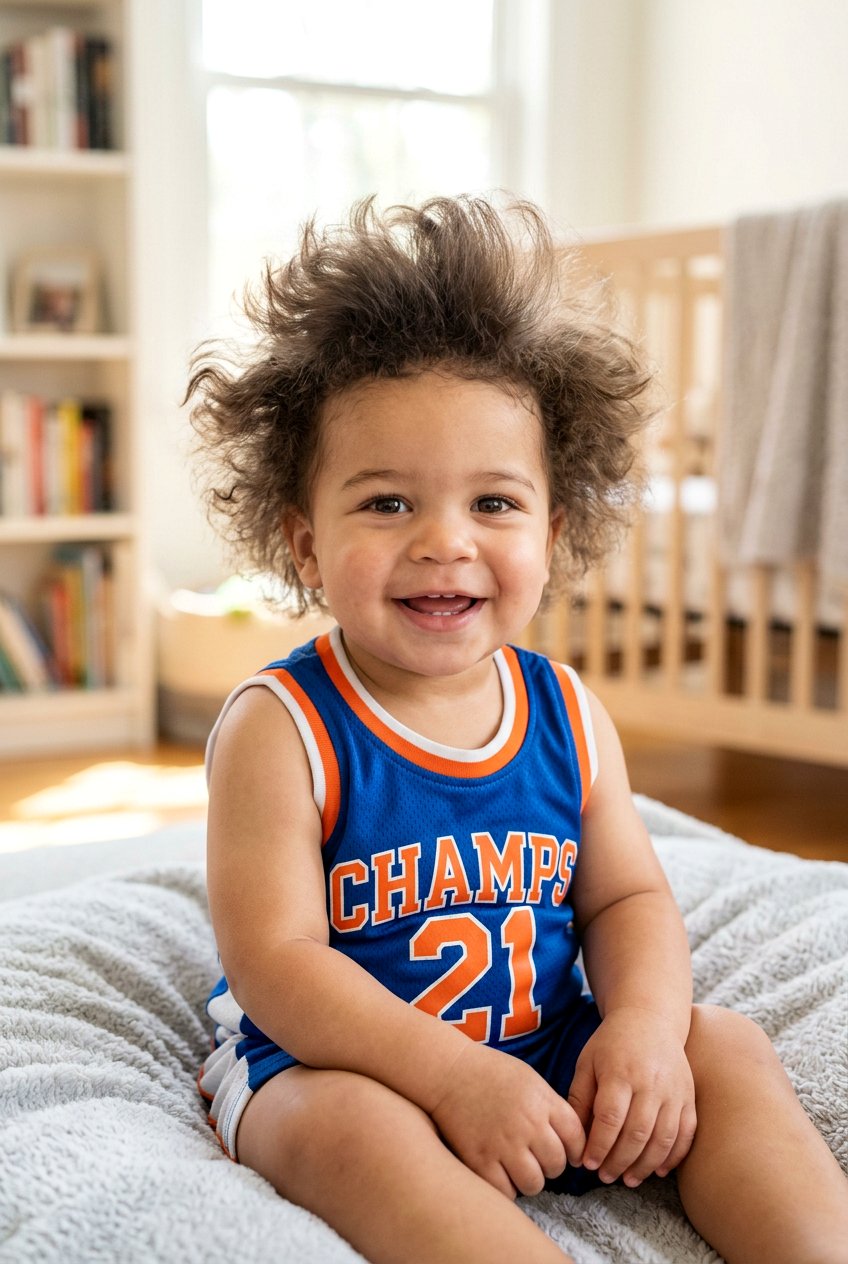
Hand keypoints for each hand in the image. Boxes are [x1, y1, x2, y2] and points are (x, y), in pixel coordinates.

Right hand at [429, 1040, 585, 1199]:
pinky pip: (506, 1192)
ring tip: (519, 1168)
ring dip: (530, 1180)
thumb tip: (571, 1141)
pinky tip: (501, 1174)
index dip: (576, 1150)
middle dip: (551, 1166)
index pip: (576, 1138)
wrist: (448, 1071)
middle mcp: (527, 1124)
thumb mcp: (530, 1079)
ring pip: (534, 1184)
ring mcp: (503, 1144)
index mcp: (542, 1102)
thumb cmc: (490, 1073)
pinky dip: (506, 1188)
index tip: (569, 1154)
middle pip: (557, 1164)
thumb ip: (551, 1107)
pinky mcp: (479, 1160)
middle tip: (538, 1159)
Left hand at [567, 1007, 696, 1187]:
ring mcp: (673, 1091)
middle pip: (637, 1134)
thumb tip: (575, 1139)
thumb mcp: (587, 1063)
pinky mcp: (688, 1096)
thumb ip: (580, 1099)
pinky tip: (658, 1170)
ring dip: (645, 1166)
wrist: (650, 1017)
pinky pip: (686, 1133)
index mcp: (620, 1073)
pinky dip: (674, 1156)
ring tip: (628, 1180)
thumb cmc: (612, 1043)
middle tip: (605, 1177)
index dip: (599, 1146)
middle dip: (619, 1162)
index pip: (610, 1119)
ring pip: (663, 1139)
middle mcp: (650, 1083)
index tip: (587, 1164)